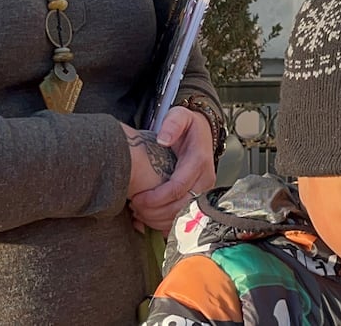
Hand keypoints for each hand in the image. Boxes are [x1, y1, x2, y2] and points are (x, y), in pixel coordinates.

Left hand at [128, 106, 215, 231]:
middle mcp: (206, 179)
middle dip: (155, 212)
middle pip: (181, 206)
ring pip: (183, 216)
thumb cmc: (188, 126)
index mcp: (199, 160)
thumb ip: (172, 124)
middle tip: (135, 207)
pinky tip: (150, 219)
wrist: (202, 133)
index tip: (137, 198)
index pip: (178, 187)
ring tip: (139, 213)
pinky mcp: (201, 198)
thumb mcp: (180, 115)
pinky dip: (166, 224)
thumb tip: (163, 140)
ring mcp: (205, 191)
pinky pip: (185, 219)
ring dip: (159, 220)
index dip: (156, 197)